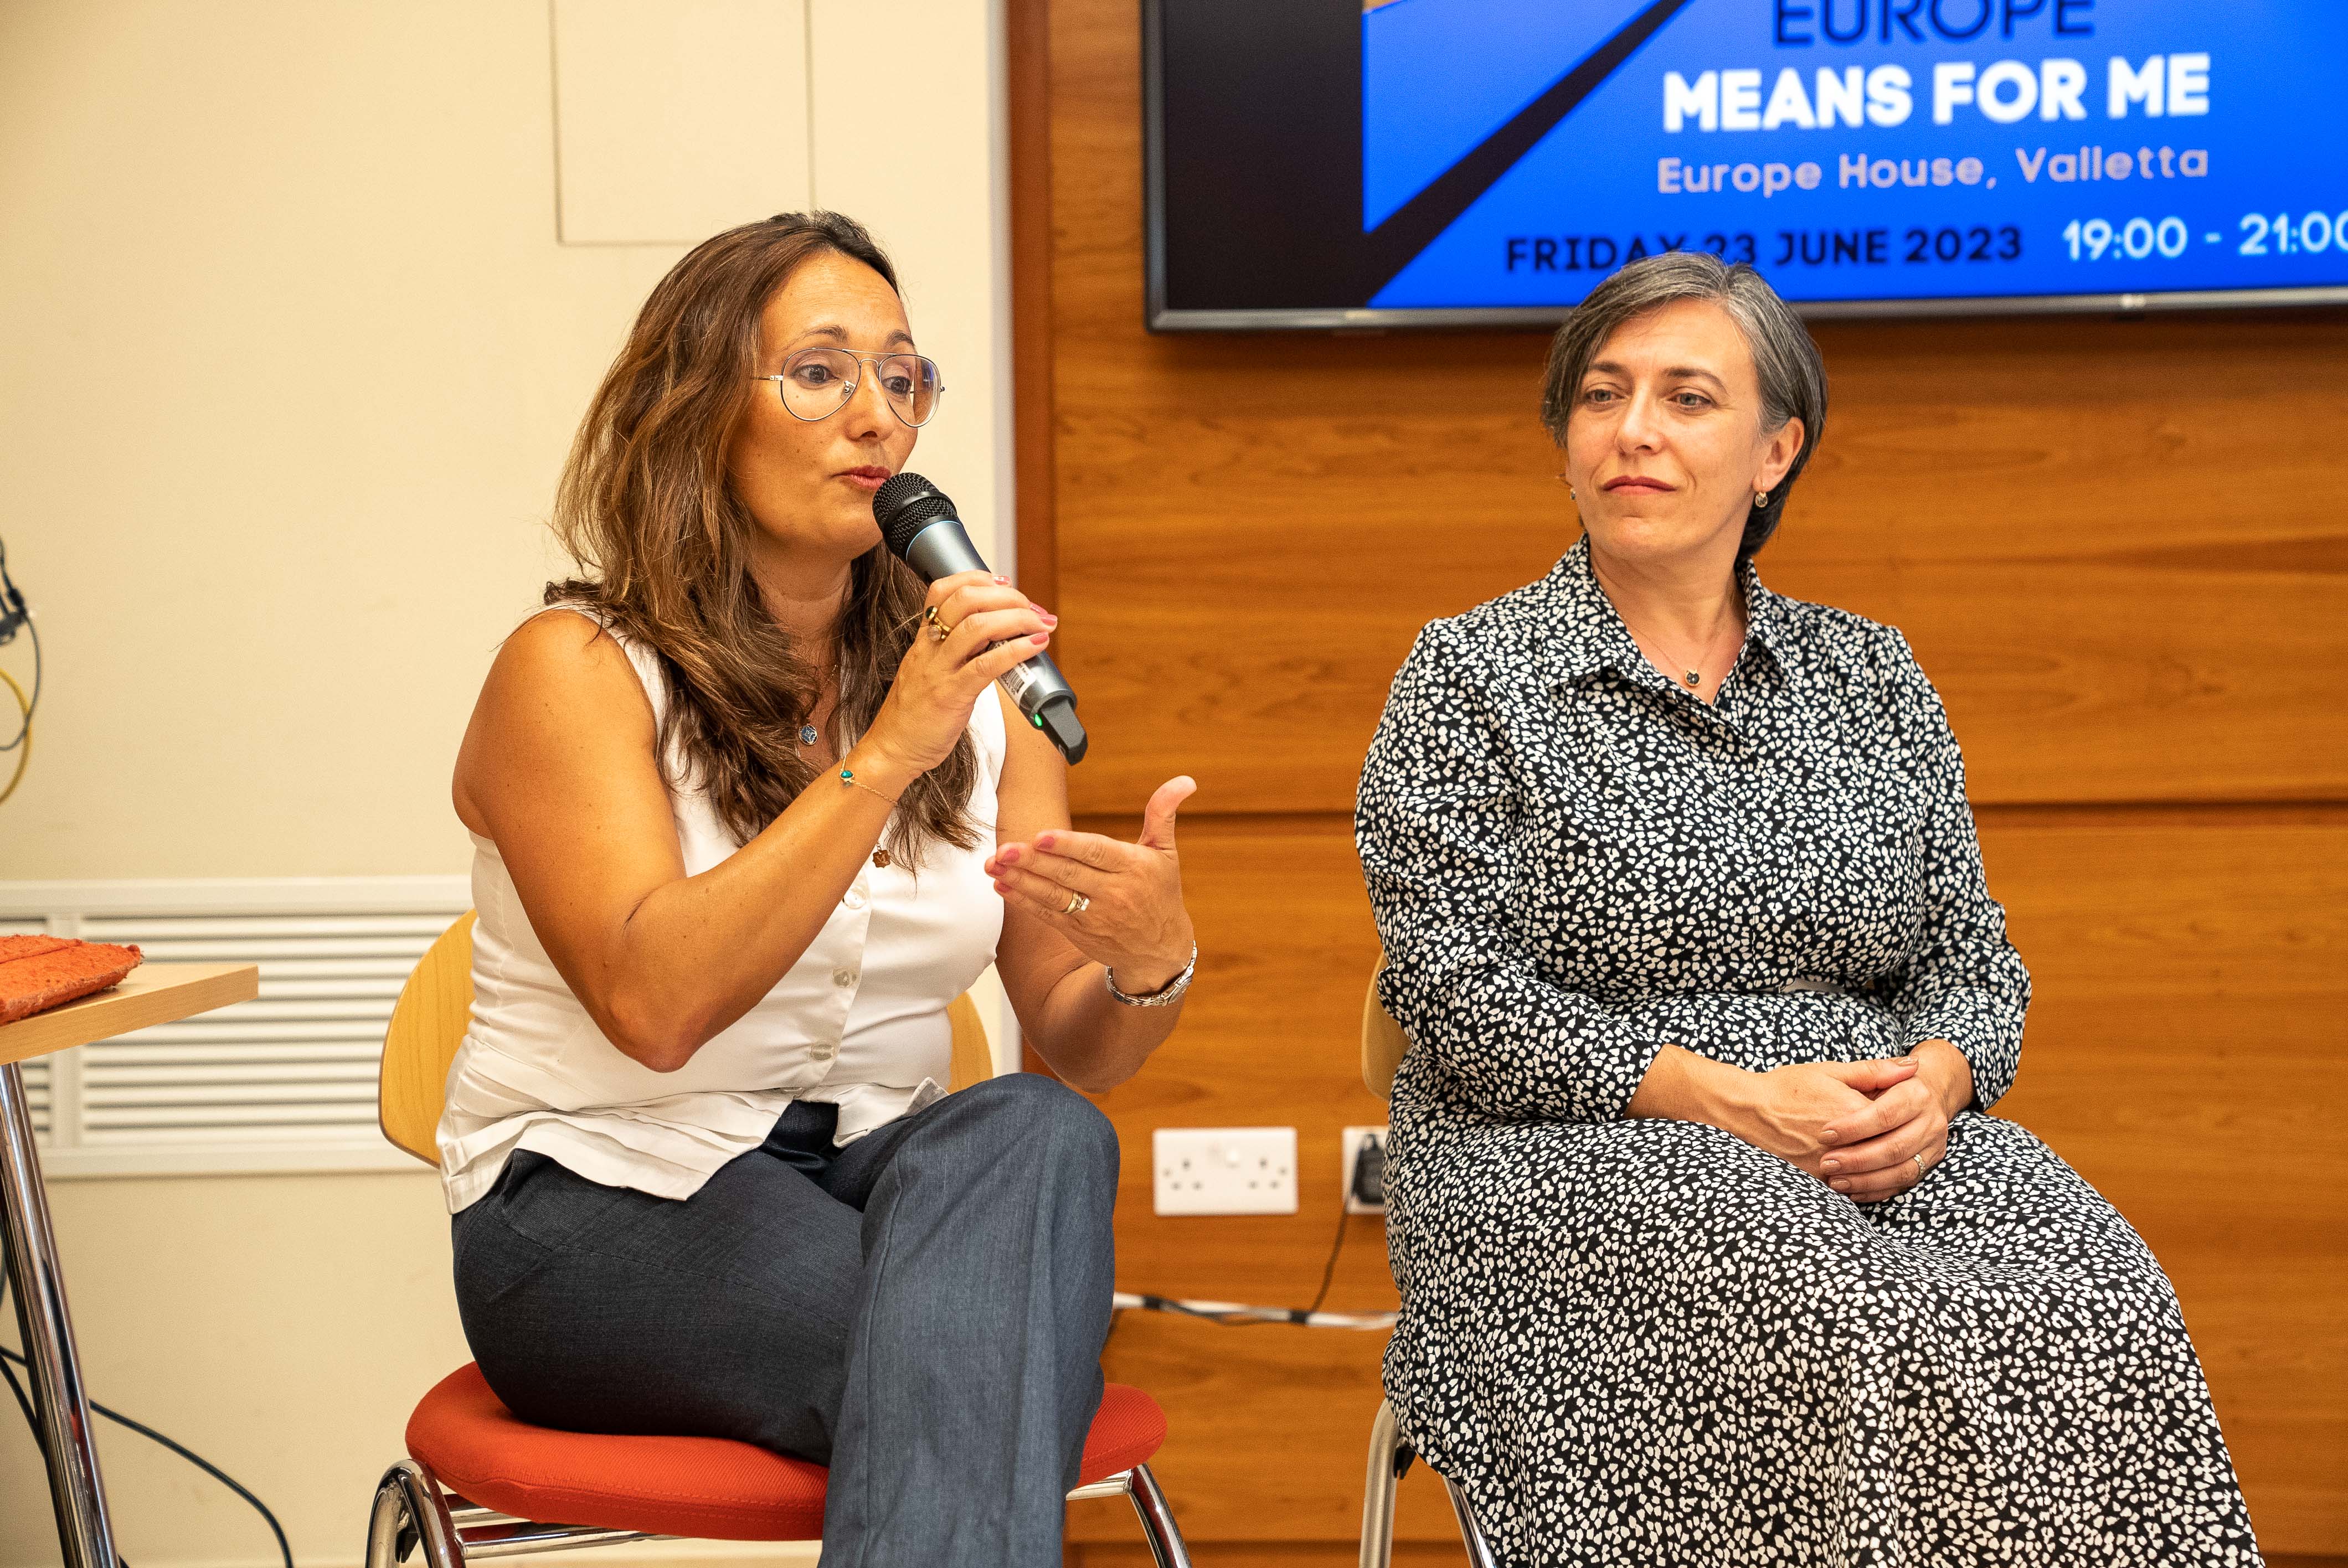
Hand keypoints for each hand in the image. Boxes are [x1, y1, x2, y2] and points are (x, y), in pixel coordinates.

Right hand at [862, 571, 1054, 778]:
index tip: (1005, 584)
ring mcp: (939, 670)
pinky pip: (986, 665)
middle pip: (966, 600)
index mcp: (924, 640)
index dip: (977, 578)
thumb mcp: (929, 673)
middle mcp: (930, 649)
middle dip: (1007, 596)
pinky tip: (1035, 645)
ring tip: (1041, 624)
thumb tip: (996, 639)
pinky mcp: (951, 696)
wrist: (892, 749)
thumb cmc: (914, 716)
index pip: (943, 590)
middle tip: (1033, 609)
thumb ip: (955, 654)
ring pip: (977, 626)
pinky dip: (1016, 650)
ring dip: (1017, 618)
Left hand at [986, 777, 1197, 991]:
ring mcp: (1094, 916)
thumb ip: (1163, 814)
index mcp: (1134, 867)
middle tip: (1003, 848)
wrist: (1159, 951)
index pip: (1097, 853)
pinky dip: (1023, 902)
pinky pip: (1047, 915)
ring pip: (1052, 896)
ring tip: (994, 865)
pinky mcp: (1078, 932)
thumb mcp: (1166, 853)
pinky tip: (1002, 886)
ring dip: (1019, 880)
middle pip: (1068, 874)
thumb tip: (1185, 781)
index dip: (1068, 846)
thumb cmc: (1160, 892)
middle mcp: (1113, 893)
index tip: (1041, 836)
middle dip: (1032, 861)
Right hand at [1715, 1057, 1920, 1176]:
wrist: (1749, 1110)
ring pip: (1873, 1173)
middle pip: (1889, 1148)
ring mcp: (1831, 1165)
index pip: (1897, 1120)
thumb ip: (1875, 1071)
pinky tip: (1857, 1169)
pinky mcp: (1818, 1180)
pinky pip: (1851, 1187)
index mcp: (1854, 1111)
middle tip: (1884, 1133)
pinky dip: (1859, 1181)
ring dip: (1880, 1165)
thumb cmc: (1789, 1087)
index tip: (1893, 1110)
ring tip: (1873, 1150)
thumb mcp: (1831, 1071)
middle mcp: (1846, 1142)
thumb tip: (1913, 1066)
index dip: (1900, 1116)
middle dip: (1893, 1141)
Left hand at [1816, 1039, 1972, 1202]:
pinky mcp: (1927, 1164)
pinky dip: (1876, 1191)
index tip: (1824, 1134)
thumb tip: (1906, 1064)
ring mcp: (1932, 1147)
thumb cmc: (1887, 1085)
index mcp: (1917, 1095)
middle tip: (1827, 1163)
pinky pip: (1903, 1184)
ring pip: (1902, 1171)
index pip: (1885, 1115)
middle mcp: (1931, 1122)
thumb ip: (1877, 1070)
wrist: (1920, 1098)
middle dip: (1858, 1159)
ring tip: (1835, 1180)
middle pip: (1895, 1147)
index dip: (1854, 1127)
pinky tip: (1851, 1191)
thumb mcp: (1874, 1073)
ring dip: (1866, 1180)